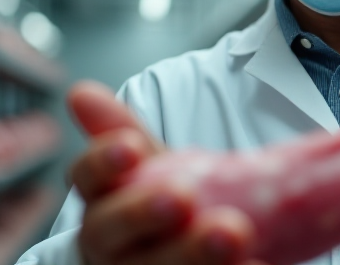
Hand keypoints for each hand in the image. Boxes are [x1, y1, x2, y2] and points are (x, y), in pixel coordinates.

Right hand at [68, 81, 258, 264]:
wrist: (181, 251)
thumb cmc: (158, 199)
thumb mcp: (144, 162)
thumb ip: (119, 128)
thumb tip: (81, 92)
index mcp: (100, 201)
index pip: (86, 179)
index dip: (102, 163)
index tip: (130, 147)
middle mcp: (109, 244)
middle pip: (110, 231)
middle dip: (143, 213)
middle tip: (182, 196)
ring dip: (194, 253)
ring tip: (234, 233)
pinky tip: (257, 263)